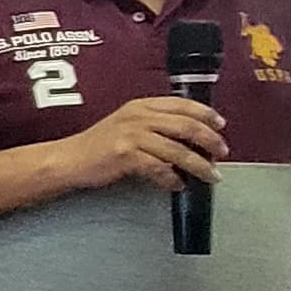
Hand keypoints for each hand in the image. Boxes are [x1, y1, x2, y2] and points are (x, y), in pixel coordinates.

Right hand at [59, 95, 223, 194]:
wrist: (69, 160)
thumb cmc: (99, 146)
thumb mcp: (127, 125)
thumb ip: (154, 126)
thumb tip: (190, 139)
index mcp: (141, 106)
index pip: (181, 104)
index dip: (205, 114)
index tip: (220, 126)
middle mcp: (137, 116)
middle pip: (185, 126)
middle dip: (209, 140)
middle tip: (222, 153)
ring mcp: (131, 135)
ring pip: (177, 149)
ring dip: (199, 165)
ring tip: (212, 175)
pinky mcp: (125, 155)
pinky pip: (158, 168)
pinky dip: (172, 179)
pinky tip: (177, 185)